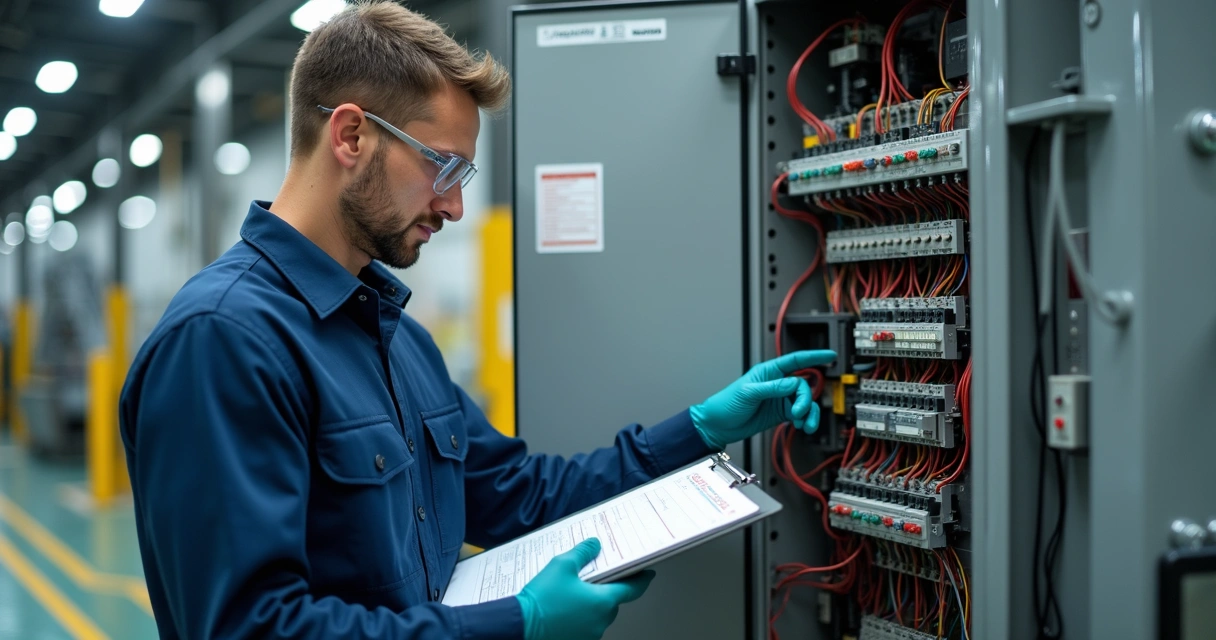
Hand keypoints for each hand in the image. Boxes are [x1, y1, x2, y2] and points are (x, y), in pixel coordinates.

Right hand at [516, 538, 654, 639]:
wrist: (519, 625)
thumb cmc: (542, 597)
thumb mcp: (562, 565)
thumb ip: (583, 553)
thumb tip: (594, 544)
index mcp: (603, 601)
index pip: (632, 589)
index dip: (641, 580)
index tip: (648, 574)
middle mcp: (601, 621)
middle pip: (612, 602)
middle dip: (606, 590)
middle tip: (593, 578)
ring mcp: (590, 634)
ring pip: (598, 615)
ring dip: (591, 605)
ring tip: (572, 593)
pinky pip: (586, 625)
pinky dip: (581, 616)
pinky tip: (565, 608)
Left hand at [690, 350, 836, 448]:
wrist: (719, 426)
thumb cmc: (726, 403)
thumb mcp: (748, 392)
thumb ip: (772, 388)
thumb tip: (792, 384)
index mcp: (768, 372)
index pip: (795, 360)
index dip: (814, 356)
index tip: (830, 355)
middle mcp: (777, 384)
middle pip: (803, 386)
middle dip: (805, 400)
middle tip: (797, 412)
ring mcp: (779, 399)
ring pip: (804, 402)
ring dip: (808, 413)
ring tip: (804, 424)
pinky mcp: (780, 413)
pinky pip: (800, 414)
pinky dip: (805, 420)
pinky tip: (801, 426)